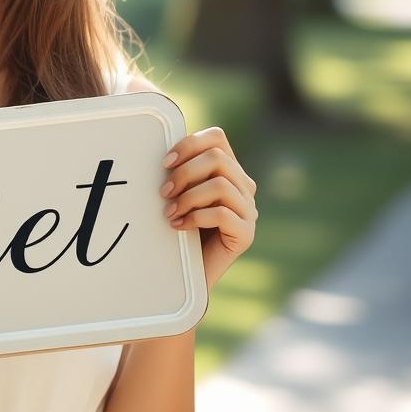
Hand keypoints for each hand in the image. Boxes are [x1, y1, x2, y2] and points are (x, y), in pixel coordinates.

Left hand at [159, 126, 257, 289]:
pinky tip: (179, 226)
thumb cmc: (179, 228)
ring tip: (170, 212)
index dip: (189, 144)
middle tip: (164, 192)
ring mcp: (249, 211)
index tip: (164, 162)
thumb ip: (179, 171)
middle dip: (184, 173)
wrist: (186, 273)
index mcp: (228, 170)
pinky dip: (195, 217)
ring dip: (188, 197)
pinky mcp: (246, 234)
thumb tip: (162, 154)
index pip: (217, 138)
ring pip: (220, 185)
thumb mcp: (177, 193)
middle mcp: (244, 187)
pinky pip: (222, 214)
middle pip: (217, 158)